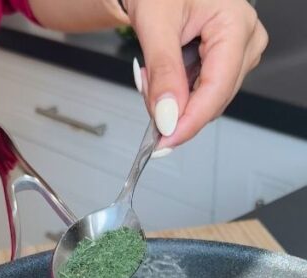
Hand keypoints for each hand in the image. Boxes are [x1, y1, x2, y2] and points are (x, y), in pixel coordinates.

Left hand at [128, 0, 266, 149]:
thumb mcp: (156, 25)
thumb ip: (162, 73)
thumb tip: (167, 115)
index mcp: (236, 25)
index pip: (218, 88)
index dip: (190, 121)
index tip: (164, 141)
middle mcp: (246, 39)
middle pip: (213, 98)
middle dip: (174, 105)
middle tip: (143, 86)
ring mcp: (240, 51)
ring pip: (206, 98)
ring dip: (173, 97)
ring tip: (151, 71)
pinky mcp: (227, 59)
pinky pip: (202, 90)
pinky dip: (176, 90)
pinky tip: (163, 73)